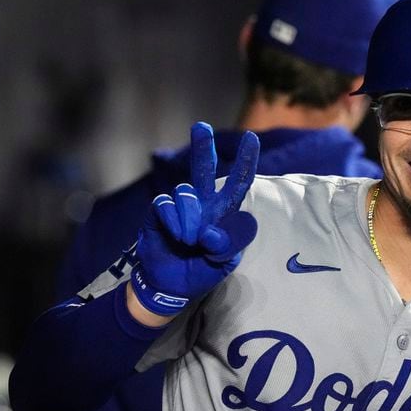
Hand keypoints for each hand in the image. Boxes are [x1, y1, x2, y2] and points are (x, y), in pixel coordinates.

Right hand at [131, 122, 258, 315]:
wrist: (170, 284)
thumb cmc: (202, 270)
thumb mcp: (225, 263)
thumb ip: (228, 246)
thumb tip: (212, 231)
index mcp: (224, 213)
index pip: (238, 184)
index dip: (245, 161)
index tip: (251, 138)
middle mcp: (203, 204)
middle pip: (204, 170)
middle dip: (203, 147)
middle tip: (201, 126)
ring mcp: (180, 206)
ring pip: (187, 193)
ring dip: (189, 218)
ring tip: (189, 240)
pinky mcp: (159, 212)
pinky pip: (165, 203)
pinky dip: (172, 220)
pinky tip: (174, 235)